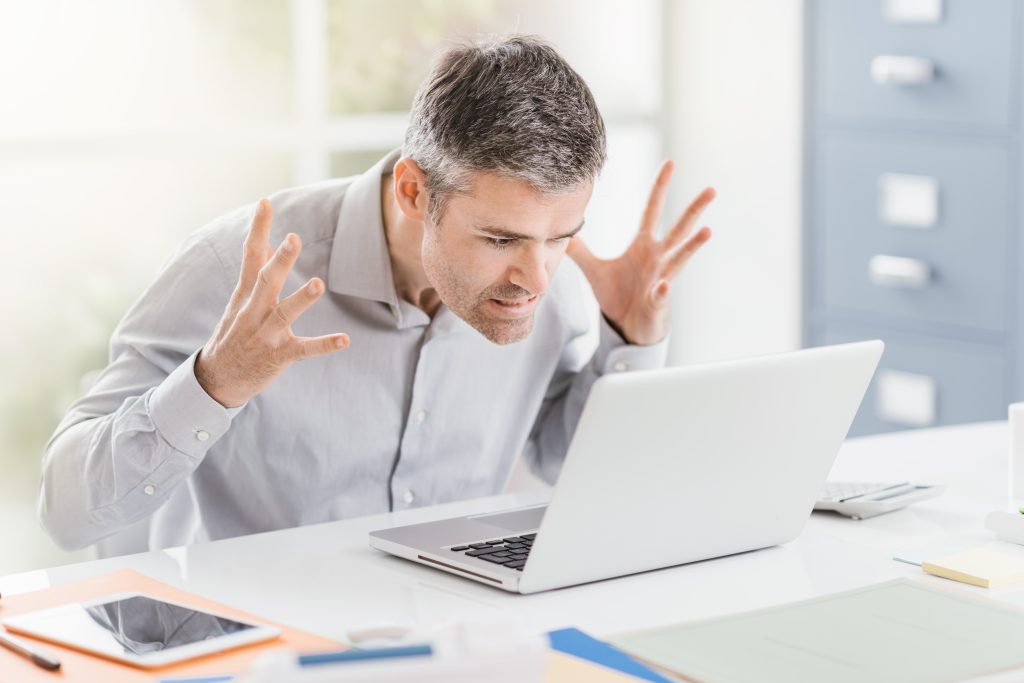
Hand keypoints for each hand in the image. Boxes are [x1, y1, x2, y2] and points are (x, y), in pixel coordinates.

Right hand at [195, 199, 349, 407]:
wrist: (217, 379)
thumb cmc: (233, 334)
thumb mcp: (239, 302)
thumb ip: (256, 273)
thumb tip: (270, 244)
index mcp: (245, 295)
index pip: (251, 256)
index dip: (258, 229)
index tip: (265, 203)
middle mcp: (253, 311)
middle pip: (267, 281)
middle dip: (281, 260)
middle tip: (294, 238)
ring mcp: (265, 334)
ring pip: (284, 314)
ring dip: (301, 299)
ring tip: (318, 284)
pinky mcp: (279, 355)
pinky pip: (304, 349)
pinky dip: (324, 344)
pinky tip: (344, 339)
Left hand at [567, 160, 713, 344]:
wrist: (626, 326)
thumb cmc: (618, 296)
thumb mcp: (595, 270)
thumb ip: (580, 250)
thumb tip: (562, 232)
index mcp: (643, 245)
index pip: (652, 209)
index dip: (660, 186)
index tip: (670, 162)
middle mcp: (658, 257)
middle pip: (679, 228)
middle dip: (694, 209)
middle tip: (711, 189)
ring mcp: (662, 278)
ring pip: (681, 258)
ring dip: (693, 245)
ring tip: (707, 231)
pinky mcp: (657, 301)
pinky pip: (660, 295)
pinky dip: (661, 291)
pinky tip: (662, 286)